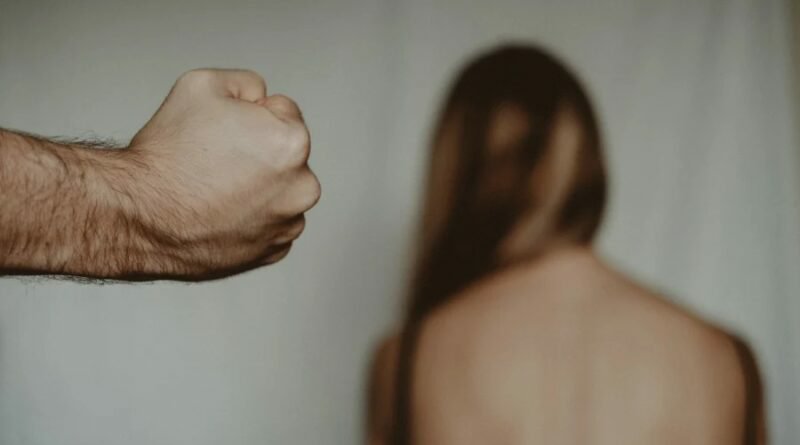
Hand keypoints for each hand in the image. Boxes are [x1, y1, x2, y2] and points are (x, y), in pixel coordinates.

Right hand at [124, 69, 319, 277]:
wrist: (138, 216)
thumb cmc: (166, 157)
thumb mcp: (202, 84)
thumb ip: (246, 83)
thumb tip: (260, 98)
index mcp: (292, 143)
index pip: (284, 111)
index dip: (249, 115)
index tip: (223, 133)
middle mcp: (301, 188)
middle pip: (284, 155)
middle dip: (257, 152)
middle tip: (215, 161)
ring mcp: (287, 225)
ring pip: (278, 191)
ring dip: (257, 188)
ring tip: (214, 189)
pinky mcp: (272, 252)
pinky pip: (269, 224)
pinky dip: (250, 219)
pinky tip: (219, 213)